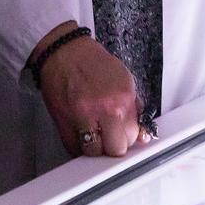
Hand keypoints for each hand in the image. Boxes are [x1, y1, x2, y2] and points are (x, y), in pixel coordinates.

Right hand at [34, 22, 143, 158]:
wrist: (64, 51)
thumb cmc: (92, 63)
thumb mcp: (123, 78)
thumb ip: (134, 106)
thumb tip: (141, 131)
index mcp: (122, 97)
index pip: (132, 135)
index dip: (128, 138)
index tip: (124, 136)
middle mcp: (104, 109)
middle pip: (115, 149)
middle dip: (114, 147)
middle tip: (110, 139)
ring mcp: (82, 116)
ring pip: (93, 152)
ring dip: (95, 149)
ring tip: (95, 137)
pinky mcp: (63, 121)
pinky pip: (73, 147)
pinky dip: (78, 146)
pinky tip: (81, 135)